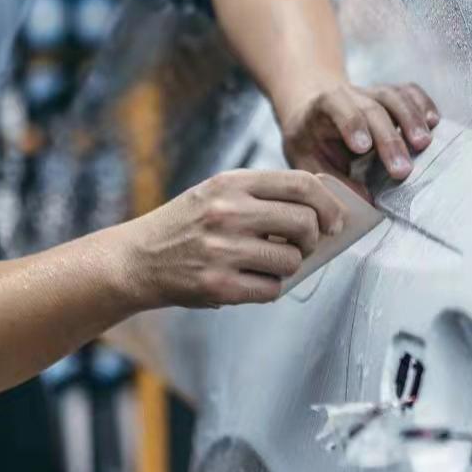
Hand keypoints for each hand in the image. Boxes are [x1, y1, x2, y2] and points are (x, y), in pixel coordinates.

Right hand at [114, 170, 346, 308]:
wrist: (137, 259)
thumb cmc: (185, 226)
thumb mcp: (217, 192)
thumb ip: (263, 193)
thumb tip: (322, 204)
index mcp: (231, 183)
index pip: (301, 184)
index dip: (327, 203)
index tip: (334, 220)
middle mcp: (227, 212)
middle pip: (304, 222)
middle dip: (313, 238)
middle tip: (302, 246)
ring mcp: (223, 250)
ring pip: (291, 260)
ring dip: (289, 266)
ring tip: (267, 262)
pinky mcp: (219, 285)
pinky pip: (272, 289)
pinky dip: (269, 287)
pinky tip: (250, 279)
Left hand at [277, 82, 440, 193]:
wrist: (311, 111)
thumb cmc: (309, 141)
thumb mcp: (307, 161)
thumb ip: (333, 180)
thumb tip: (367, 199)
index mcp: (321, 108)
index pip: (339, 108)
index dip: (352, 125)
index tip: (364, 149)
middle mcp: (348, 94)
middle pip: (372, 107)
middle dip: (389, 138)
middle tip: (403, 170)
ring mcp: (371, 92)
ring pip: (393, 95)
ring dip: (412, 118)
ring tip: (424, 144)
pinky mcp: (389, 95)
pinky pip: (409, 92)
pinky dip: (423, 104)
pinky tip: (434, 122)